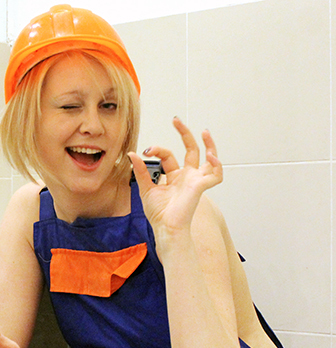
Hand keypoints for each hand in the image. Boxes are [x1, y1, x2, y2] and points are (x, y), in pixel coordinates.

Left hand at [128, 117, 221, 236]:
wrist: (164, 227)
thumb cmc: (158, 213)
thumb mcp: (146, 187)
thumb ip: (140, 170)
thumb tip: (132, 154)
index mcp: (174, 176)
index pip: (168, 156)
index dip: (157, 150)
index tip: (146, 150)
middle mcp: (187, 177)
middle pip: (191, 150)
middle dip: (185, 134)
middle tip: (176, 120)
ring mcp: (196, 181)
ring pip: (210, 159)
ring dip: (210, 145)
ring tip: (205, 131)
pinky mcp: (201, 187)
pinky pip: (216, 175)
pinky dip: (216, 165)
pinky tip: (210, 157)